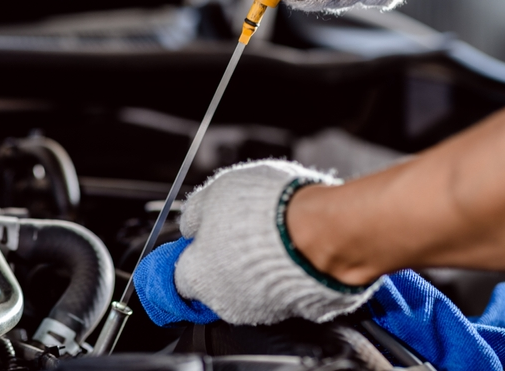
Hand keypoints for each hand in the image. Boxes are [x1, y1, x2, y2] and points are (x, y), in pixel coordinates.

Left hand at [169, 160, 379, 324]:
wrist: (325, 230)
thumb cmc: (268, 211)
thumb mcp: (216, 192)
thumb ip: (195, 212)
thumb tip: (191, 223)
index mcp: (200, 276)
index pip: (179, 275)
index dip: (190, 252)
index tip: (198, 239)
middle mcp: (227, 302)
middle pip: (216, 283)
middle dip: (225, 258)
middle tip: (240, 229)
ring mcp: (264, 310)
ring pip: (250, 288)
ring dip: (256, 266)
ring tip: (271, 234)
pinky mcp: (297, 310)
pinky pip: (283, 290)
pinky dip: (285, 273)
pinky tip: (292, 248)